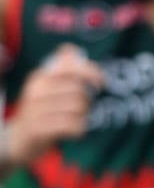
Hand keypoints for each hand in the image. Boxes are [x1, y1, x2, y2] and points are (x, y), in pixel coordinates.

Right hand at [6, 44, 103, 164]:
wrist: (19, 139)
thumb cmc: (42, 110)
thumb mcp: (48, 88)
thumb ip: (62, 69)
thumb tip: (72, 48)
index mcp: (40, 76)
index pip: (70, 66)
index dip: (91, 72)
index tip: (101, 82)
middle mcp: (36, 89)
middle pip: (79, 90)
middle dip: (86, 102)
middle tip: (80, 110)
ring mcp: (35, 108)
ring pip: (77, 108)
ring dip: (83, 116)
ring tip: (75, 120)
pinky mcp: (38, 128)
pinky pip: (71, 125)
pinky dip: (79, 129)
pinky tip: (75, 131)